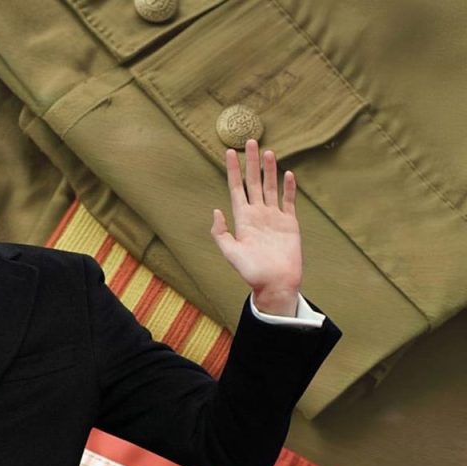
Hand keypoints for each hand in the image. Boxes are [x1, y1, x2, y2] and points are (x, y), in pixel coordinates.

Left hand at [211, 140, 300, 316]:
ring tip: (268, 151)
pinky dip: (289, 188)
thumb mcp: (231, 253)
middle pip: (254, 182)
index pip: (236, 188)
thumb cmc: (252, 272)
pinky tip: (288, 174)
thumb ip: (221, 233)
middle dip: (251, 162)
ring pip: (271, 187)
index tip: (229, 152)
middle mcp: (257, 214)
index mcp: (242, 218)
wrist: (276, 284)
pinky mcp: (290, 223)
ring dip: (270, 170)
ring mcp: (274, 217)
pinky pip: (289, 201)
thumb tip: (216, 210)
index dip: (232, 170)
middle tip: (250, 141)